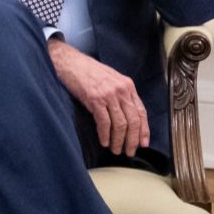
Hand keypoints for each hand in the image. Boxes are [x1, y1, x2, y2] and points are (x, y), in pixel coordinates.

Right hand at [48, 38, 148, 155]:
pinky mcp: (95, 99)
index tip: (143, 143)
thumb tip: (125, 116)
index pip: (141, 111)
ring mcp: (108, 94)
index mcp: (127, 85)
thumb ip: (120, 95)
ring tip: (116, 150)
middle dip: (132, 140)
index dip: (143, 130)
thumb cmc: (88, 72)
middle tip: (129, 152)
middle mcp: (121, 90)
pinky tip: (104, 142)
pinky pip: (104, 122)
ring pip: (120, 124)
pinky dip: (105, 135)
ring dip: (118, 140)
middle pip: (133, 120)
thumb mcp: (110, 80)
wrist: (70, 62)